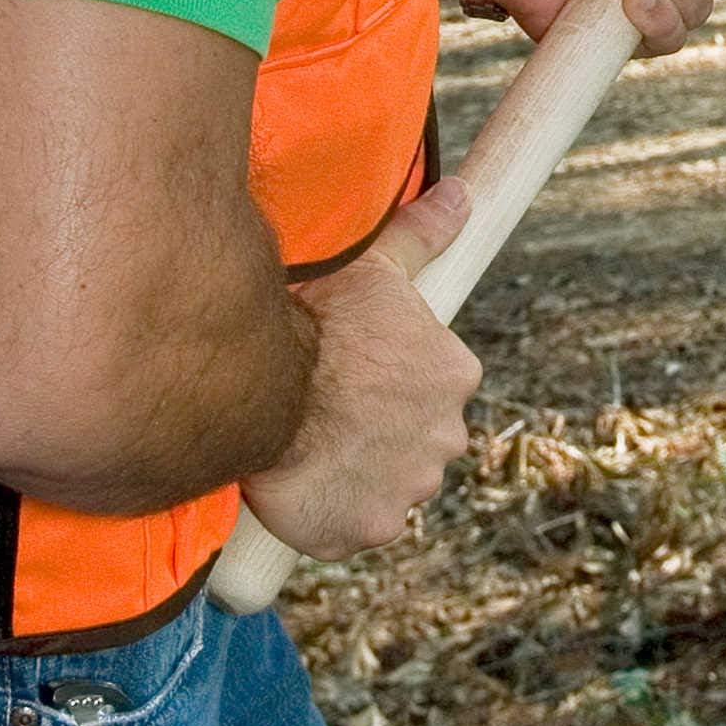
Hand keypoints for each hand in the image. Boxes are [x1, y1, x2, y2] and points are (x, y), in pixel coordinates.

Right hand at [240, 178, 480, 560]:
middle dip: (384, 425)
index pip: (436, 382)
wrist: (262, 381)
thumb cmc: (319, 316)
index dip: (395, 375)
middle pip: (419, 435)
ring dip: (361, 467)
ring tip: (313, 438)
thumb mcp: (376, 265)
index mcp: (455, 375)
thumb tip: (464, 195)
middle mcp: (446, 437)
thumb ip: (424, 234)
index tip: (355, 367)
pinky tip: (304, 478)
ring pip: (390, 481)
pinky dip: (335, 509)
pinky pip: (355, 524)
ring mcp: (407, 490)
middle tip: (332, 403)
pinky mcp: (366, 531)